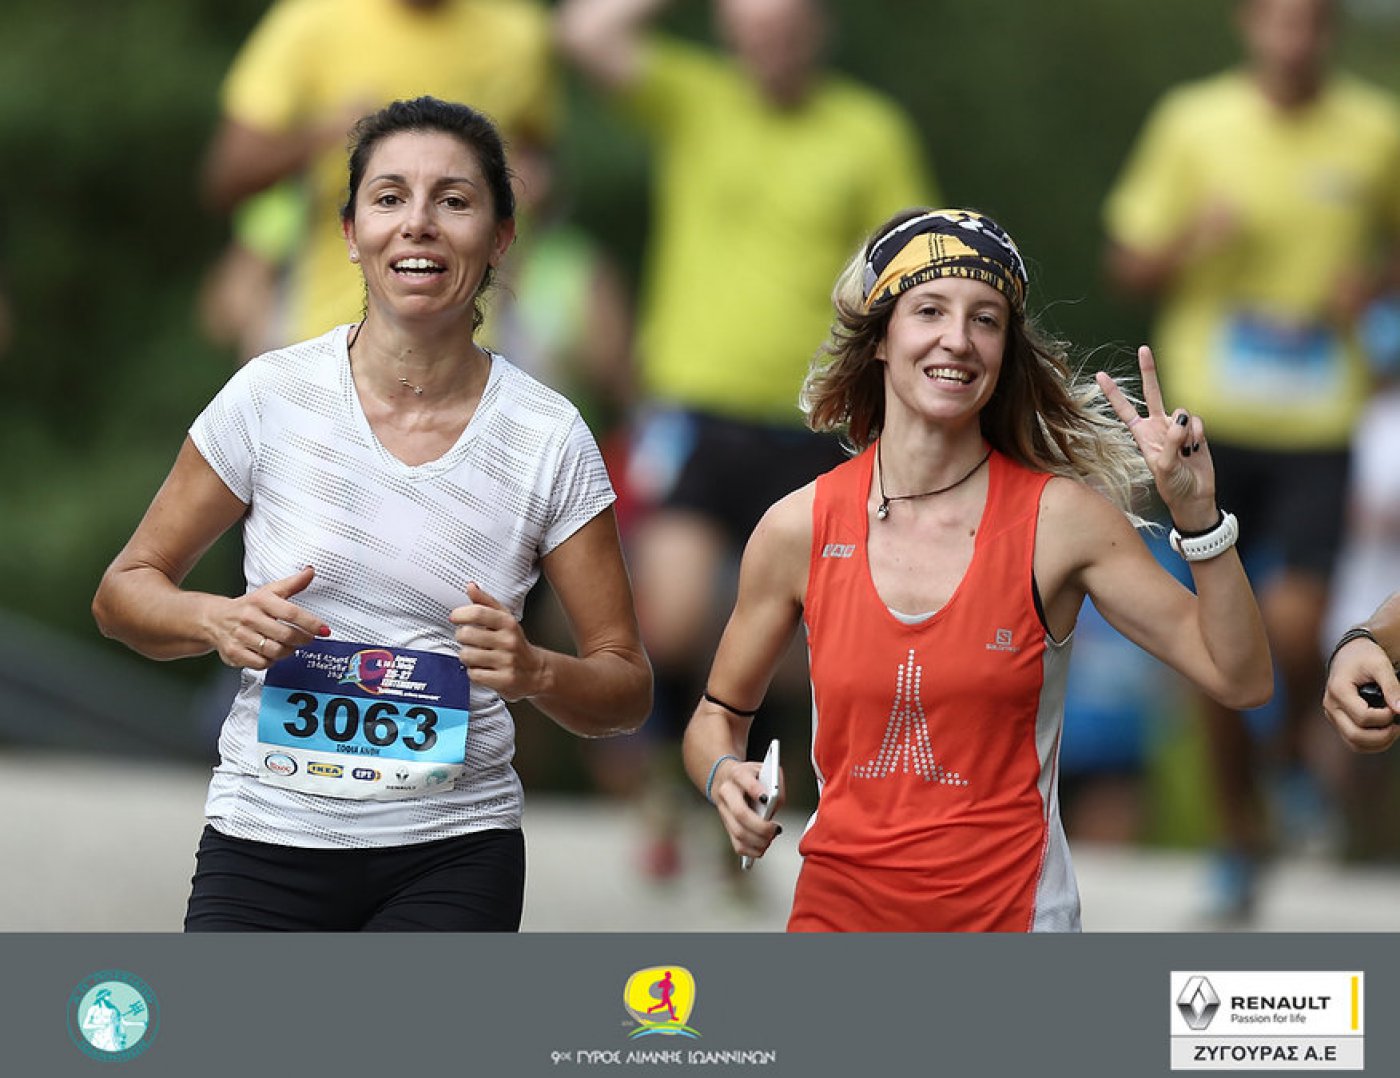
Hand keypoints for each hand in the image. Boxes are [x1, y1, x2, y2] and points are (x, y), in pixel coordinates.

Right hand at [213, 565, 328, 668]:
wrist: (213, 618)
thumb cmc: (247, 606)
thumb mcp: (269, 591)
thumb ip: (292, 584)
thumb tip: (309, 572)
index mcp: (261, 601)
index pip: (291, 613)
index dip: (311, 623)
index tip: (323, 629)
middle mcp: (250, 618)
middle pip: (285, 635)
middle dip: (302, 639)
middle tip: (307, 638)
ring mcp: (240, 636)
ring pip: (275, 651)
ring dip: (288, 651)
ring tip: (289, 646)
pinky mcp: (234, 652)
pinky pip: (261, 663)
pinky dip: (271, 662)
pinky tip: (272, 654)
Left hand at [449, 583, 543, 700]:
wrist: (536, 671)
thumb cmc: (515, 644)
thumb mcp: (505, 619)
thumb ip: (486, 602)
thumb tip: (471, 586)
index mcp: (508, 623)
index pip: (478, 612)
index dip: (460, 614)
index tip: (455, 617)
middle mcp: (508, 641)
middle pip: (466, 634)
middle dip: (462, 637)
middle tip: (468, 639)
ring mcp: (507, 661)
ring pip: (466, 655)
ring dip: (467, 657)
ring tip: (476, 656)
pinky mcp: (504, 679)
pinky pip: (473, 674)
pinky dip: (474, 672)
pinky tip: (483, 669)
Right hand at [710, 758, 784, 862]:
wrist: (725, 779)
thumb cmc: (748, 776)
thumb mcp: (764, 769)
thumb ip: (775, 783)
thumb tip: (777, 803)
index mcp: (737, 774)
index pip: (743, 780)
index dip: (755, 790)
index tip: (767, 799)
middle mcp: (727, 792)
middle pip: (740, 813)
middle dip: (761, 826)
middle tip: (774, 829)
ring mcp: (724, 810)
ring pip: (738, 832)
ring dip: (758, 841)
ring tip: (770, 838)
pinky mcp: (726, 825)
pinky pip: (737, 844)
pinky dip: (752, 850)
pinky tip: (762, 846)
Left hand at [1095, 345, 1217, 529]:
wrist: (1195, 496)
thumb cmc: (1173, 486)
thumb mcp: (1164, 467)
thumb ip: (1170, 442)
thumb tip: (1180, 418)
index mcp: (1142, 435)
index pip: (1125, 410)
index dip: (1113, 393)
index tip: (1100, 375)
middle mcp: (1157, 426)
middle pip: (1152, 393)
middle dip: (1148, 371)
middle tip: (1143, 349)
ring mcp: (1177, 427)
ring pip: (1182, 412)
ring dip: (1186, 432)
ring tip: (1185, 453)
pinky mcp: (1195, 430)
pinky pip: (1198, 422)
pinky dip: (1198, 435)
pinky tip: (1196, 449)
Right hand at [1322, 637, 1399, 753]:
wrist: (1348, 654)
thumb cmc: (1364, 657)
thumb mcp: (1380, 664)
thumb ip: (1392, 686)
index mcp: (1338, 691)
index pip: (1363, 717)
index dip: (1385, 717)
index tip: (1396, 707)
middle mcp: (1331, 706)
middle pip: (1356, 735)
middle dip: (1383, 736)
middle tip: (1398, 726)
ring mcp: (1333, 715)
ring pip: (1354, 743)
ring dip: (1378, 743)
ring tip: (1394, 730)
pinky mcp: (1338, 721)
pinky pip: (1353, 742)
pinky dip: (1371, 744)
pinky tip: (1385, 733)